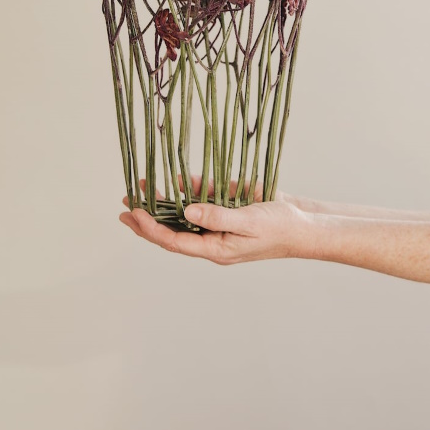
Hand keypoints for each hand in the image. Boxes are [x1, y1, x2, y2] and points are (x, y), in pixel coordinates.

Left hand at [119, 174, 313, 264]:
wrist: (304, 223)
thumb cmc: (280, 228)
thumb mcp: (249, 222)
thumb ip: (218, 216)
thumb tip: (188, 211)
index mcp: (215, 249)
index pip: (174, 241)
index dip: (150, 228)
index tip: (133, 215)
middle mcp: (212, 238)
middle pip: (172, 230)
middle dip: (147, 219)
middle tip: (124, 206)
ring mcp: (218, 223)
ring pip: (183, 215)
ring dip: (163, 203)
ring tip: (140, 190)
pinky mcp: (227, 208)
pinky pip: (201, 200)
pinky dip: (186, 190)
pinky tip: (173, 181)